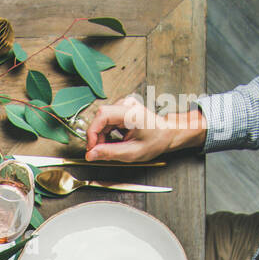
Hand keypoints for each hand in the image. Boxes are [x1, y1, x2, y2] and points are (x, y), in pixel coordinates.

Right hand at [85, 94, 205, 162]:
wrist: (167, 134)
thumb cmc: (155, 141)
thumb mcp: (132, 153)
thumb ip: (110, 153)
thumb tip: (91, 154)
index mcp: (131, 113)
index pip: (102, 115)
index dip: (92, 132)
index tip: (91, 148)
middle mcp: (127, 105)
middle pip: (101, 118)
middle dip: (97, 137)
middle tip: (100, 152)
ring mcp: (125, 105)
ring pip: (102, 120)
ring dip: (102, 136)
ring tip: (110, 147)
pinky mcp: (123, 108)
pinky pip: (107, 120)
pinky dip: (107, 133)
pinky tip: (114, 140)